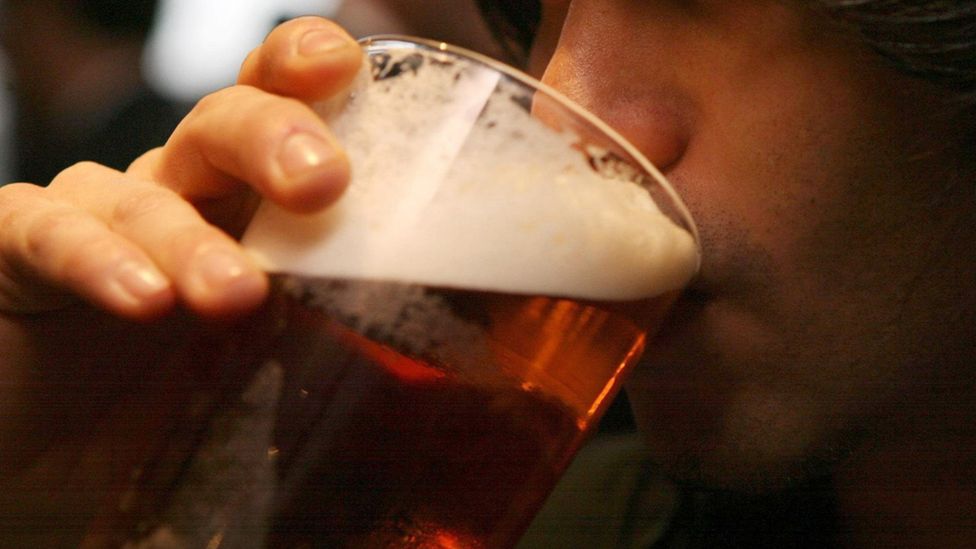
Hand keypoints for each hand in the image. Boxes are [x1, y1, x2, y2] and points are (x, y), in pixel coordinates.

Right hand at [0, 17, 363, 542]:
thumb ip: (358, 339)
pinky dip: (94, 259)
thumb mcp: (286, 365)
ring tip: (235, 294)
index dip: (307, 74)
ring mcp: (97, 216)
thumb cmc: (184, 401)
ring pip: (143, 186)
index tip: (347, 68)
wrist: (60, 456)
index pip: (282, 110)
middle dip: (271, 136)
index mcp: (249, 205)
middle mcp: (180, 194)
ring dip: (193, 236)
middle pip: (221, 123)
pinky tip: (141, 299)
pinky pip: (45, 231)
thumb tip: (481, 342)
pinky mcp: (17, 253)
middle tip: (323, 184)